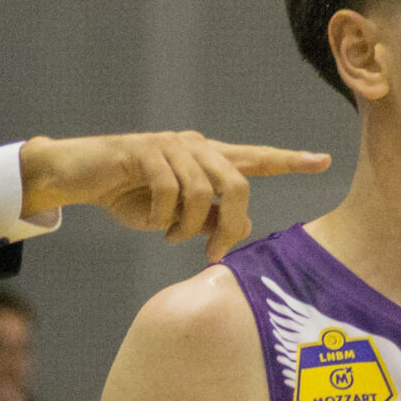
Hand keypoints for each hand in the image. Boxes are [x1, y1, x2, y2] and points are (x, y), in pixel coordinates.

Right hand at [19, 133, 330, 264]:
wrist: (77, 176)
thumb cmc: (127, 195)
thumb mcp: (171, 216)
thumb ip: (207, 219)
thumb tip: (243, 230)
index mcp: (206, 158)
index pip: (255, 157)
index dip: (289, 160)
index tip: (323, 160)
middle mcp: (195, 146)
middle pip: (237, 183)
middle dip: (231, 225)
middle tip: (213, 254)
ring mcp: (170, 146)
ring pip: (204, 191)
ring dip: (188, 226)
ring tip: (170, 237)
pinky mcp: (145, 150)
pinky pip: (170, 190)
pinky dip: (164, 216)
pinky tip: (153, 223)